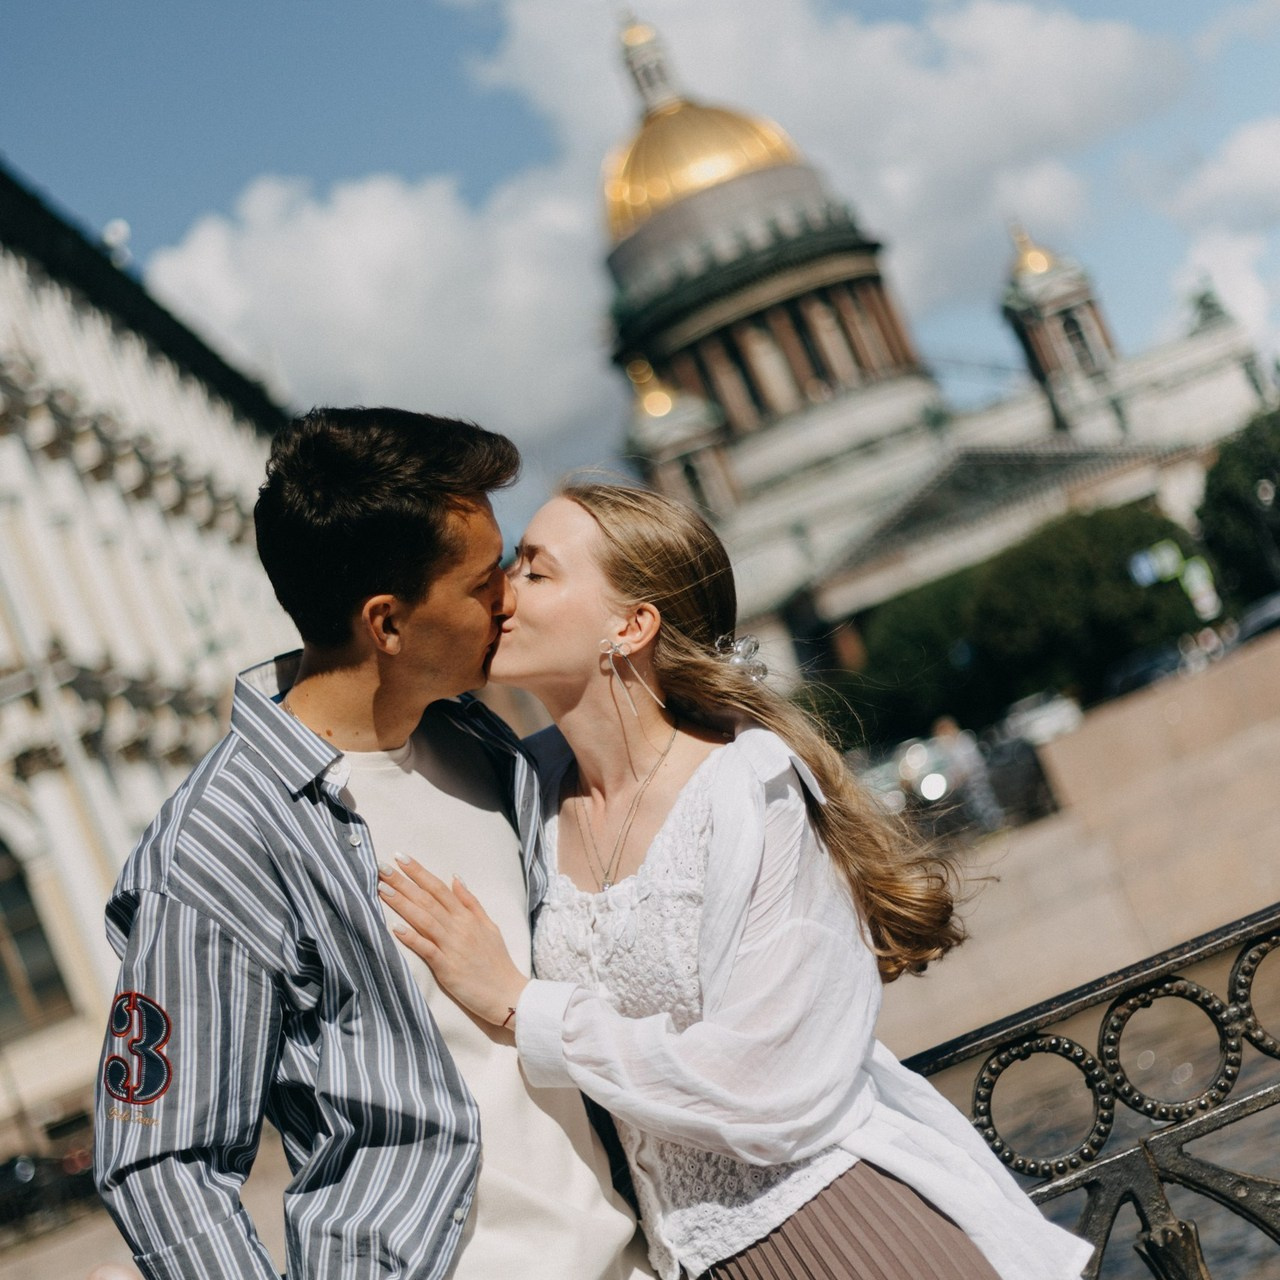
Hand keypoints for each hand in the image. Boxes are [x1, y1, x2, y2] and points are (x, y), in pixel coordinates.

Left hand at [378, 858, 527, 1026]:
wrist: (507, 994)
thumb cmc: (497, 961)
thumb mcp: (489, 925)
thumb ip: (471, 902)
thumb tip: (456, 878)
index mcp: (467, 916)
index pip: (439, 888)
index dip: (419, 872)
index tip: (400, 858)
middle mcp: (459, 927)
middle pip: (427, 899)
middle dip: (403, 882)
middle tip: (381, 868)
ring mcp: (452, 946)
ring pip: (424, 919)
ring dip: (402, 904)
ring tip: (382, 890)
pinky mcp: (447, 968)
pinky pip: (427, 949)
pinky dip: (411, 938)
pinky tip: (395, 928)